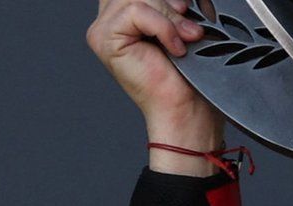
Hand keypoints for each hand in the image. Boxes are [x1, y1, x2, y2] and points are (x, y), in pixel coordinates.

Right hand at [86, 0, 223, 171]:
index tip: (183, 10)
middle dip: (169, 5)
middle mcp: (108, 19)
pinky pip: (137, 11)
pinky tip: (175, 48)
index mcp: (124, 15)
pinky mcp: (105, 38)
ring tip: (185, 40)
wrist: (186, 109)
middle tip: (190, 30)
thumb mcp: (178, 27)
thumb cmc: (187, 78)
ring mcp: (102, 28)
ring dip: (170, 17)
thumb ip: (167, 7)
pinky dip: (163, 27)